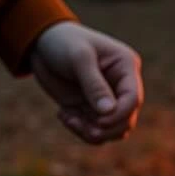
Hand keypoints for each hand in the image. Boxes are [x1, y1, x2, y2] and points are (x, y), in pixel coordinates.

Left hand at [29, 22, 142, 143]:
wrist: (41, 43)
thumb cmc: (63, 42)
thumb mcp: (79, 59)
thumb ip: (94, 85)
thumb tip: (108, 112)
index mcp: (126, 67)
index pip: (133, 98)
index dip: (120, 114)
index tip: (99, 122)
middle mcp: (120, 85)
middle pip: (127, 118)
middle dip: (107, 128)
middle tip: (86, 130)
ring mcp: (106, 99)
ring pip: (113, 129)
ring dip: (94, 133)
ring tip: (70, 120)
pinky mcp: (90, 108)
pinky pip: (94, 129)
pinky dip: (81, 130)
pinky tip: (64, 115)